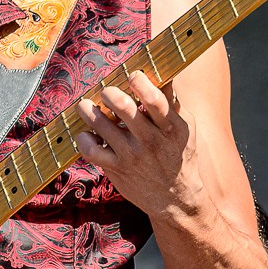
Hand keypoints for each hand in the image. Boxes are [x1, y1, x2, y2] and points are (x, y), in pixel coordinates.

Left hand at [76, 71, 202, 219]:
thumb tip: (163, 70)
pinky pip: (91, 150)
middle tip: (106, 91)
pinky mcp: (116, 169)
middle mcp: (150, 141)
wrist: (175, 199)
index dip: (140, 82)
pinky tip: (87, 133)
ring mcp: (131, 156)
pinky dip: (83, 138)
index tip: (132, 75)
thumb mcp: (184, 129)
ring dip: (88, 110)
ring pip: (102, 125)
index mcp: (171, 127)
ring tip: (85, 105)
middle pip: (124, 108)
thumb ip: (171, 101)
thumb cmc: (179, 156)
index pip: (155, 100)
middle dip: (110, 93)